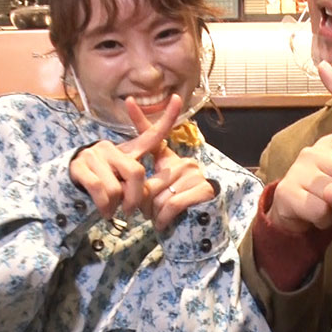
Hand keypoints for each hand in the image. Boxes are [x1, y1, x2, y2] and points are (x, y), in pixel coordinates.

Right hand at [69, 95, 180, 218]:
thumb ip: (138, 183)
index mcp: (129, 150)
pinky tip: (104, 211)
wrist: (70, 181)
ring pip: (116, 187)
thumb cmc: (105, 181)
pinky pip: (98, 190)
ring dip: (115, 205)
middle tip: (130, 210)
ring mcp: (94, 155)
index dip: (167, 117)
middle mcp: (111, 147)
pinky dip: (104, 206)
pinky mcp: (79, 166)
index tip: (177, 98)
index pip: (152, 133)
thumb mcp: (124, 179)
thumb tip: (146, 196)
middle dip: (134, 197)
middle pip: (135, 172)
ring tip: (111, 208)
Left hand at [126, 98, 215, 230]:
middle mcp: (184, 163)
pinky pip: (171, 205)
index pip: (155, 138)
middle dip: (145, 205)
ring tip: (160, 219)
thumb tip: (133, 191)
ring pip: (160, 197)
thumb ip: (147, 186)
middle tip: (149, 214)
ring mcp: (195, 175)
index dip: (140, 120)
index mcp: (171, 162)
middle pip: (150, 184)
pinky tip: (165, 224)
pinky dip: (163, 219)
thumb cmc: (176, 213)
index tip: (128, 101)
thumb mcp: (158, 195)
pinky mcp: (203, 189)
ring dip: (155, 215)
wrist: (201, 230)